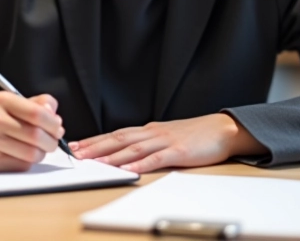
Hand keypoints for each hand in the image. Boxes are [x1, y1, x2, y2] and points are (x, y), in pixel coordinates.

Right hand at [0, 92, 63, 171]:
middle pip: (36, 135)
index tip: (57, 127)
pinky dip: (28, 162)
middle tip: (52, 141)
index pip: (37, 113)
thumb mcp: (11, 103)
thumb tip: (55, 116)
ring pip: (31, 153)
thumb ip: (36, 104)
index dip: (53, 123)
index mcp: (2, 100)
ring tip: (38, 149)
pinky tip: (22, 155)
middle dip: (51, 141)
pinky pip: (21, 165)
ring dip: (41, 153)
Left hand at [68, 114, 265, 172]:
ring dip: (111, 156)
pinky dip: (140, 164)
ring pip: (133, 148)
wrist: (223, 129)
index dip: (95, 140)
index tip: (77, 145)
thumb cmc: (196, 135)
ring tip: (94, 162)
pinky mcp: (178, 151)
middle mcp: (153, 133)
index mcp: (149, 130)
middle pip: (119, 139)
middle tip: (76, 153)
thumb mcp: (168, 136)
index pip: (116, 134)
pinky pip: (156, 159)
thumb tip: (127, 153)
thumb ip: (149, 143)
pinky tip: (127, 170)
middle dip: (95, 146)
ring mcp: (165, 141)